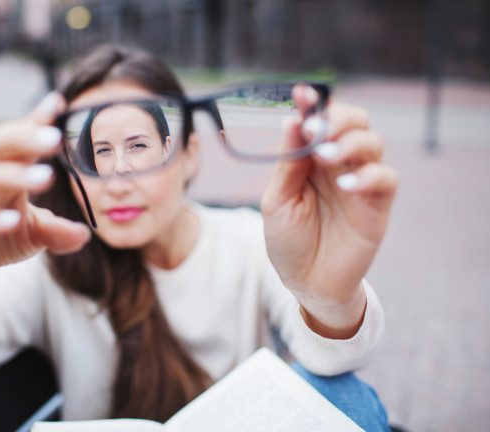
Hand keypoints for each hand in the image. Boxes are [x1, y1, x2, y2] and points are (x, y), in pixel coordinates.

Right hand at [0, 93, 89, 335]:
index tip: (58, 103)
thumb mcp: (35, 231)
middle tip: (54, 138)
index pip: (15, 139)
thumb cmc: (0, 236)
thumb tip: (85, 233)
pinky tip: (13, 219)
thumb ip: (58, 229)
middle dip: (19, 137)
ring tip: (45, 178)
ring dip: (10, 175)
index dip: (34, 120)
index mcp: (1, 171)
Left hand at [261, 85, 397, 336]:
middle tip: (316, 130)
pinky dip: (369, 176)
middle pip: (354, 121)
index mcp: (310, 159)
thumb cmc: (289, 240)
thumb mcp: (278, 201)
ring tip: (326, 157)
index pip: (318, 121)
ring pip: (372, 142)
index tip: (301, 93)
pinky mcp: (377, 204)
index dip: (313, 104)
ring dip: (350, 143)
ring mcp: (360, 182)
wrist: (306, 282)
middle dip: (338, 118)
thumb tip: (291, 120)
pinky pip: (386, 178)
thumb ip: (287, 164)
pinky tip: (346, 186)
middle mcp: (337, 164)